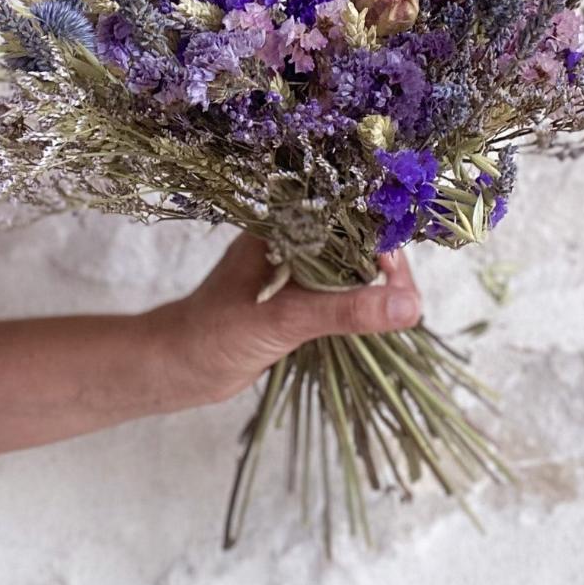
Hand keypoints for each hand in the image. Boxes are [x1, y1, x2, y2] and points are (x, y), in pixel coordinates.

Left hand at [158, 233, 422, 406]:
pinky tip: (376, 318)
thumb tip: (410, 306)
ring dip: (374, 286)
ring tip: (399, 310)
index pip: (345, 216)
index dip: (380, 237)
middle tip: (407, 301)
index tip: (401, 273)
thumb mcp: (284, 319)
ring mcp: (293, 270)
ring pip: (348, 269)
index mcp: (281, 226)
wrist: (174, 368)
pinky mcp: (294, 299)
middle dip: (384, 265)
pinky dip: (359, 304)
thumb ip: (344, 311)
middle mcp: (290, 241)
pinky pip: (338, 293)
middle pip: (354, 240)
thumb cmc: (215, 333)